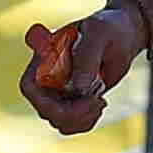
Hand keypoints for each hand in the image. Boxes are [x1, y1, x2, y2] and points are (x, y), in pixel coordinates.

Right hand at [21, 4, 142, 133]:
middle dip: (72, 113)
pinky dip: (86, 122)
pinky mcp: (72, 102)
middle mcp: (48, 77)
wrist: (123, 36)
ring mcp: (59, 92)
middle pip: (45, 111)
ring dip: (82, 119)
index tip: (75, 96)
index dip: (44, 101)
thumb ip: (86, 56)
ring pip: (59, 122)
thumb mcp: (99, 33)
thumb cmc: (109, 28)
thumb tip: (77, 88)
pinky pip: (71, 124)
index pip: (29, 87)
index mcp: (45, 57)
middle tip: (96, 100)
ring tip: (100, 101)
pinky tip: (99, 104)